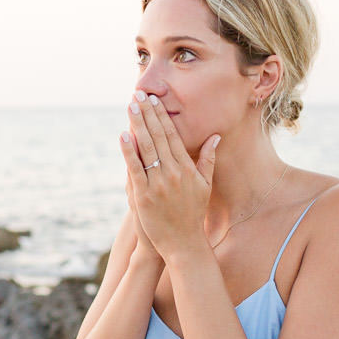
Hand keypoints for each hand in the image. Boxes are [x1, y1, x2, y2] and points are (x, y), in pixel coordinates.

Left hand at [120, 91, 218, 257]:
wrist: (183, 243)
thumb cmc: (193, 214)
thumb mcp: (205, 186)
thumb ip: (207, 160)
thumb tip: (214, 137)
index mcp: (187, 168)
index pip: (173, 135)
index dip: (162, 116)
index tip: (154, 100)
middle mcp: (173, 173)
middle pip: (159, 137)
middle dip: (148, 114)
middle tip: (139, 95)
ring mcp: (158, 184)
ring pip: (147, 148)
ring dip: (138, 125)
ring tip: (130, 106)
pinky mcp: (144, 196)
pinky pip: (135, 169)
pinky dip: (129, 151)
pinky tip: (124, 135)